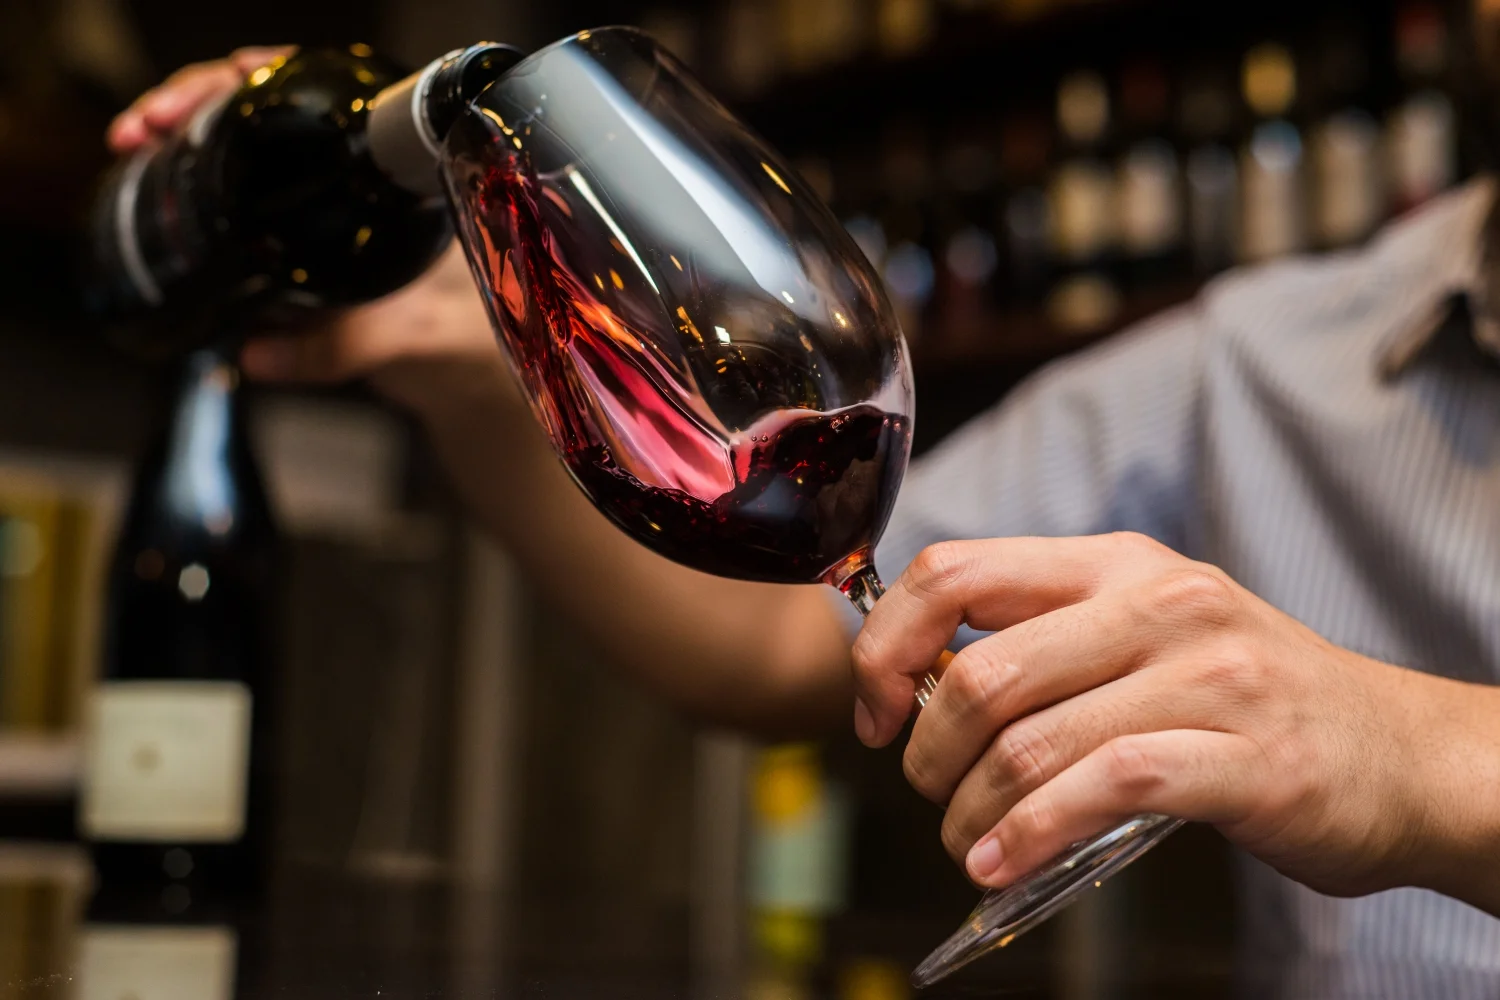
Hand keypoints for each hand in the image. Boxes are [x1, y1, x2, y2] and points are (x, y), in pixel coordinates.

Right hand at [107, 48, 518, 423]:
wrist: (458, 368)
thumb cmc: (461, 336)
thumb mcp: (410, 335)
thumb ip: (344, 346)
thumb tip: (255, 353)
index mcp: (398, 168)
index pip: (329, 93)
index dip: (266, 79)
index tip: (223, 84)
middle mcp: (358, 170)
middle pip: (270, 107)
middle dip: (201, 102)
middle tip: (152, 123)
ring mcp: (324, 197)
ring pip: (246, 143)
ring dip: (185, 134)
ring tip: (136, 141)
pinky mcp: (298, 231)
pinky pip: (238, 191)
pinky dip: (193, 180)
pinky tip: (150, 177)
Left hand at [850, 533, 1499, 907]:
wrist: (1400, 755)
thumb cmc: (1249, 701)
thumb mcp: (1145, 635)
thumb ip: (1046, 643)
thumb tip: (917, 682)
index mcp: (1116, 565)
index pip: (957, 571)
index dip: (886, 645)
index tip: (874, 710)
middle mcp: (1158, 602)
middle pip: (980, 669)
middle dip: (925, 750)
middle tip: (928, 792)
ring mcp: (1206, 676)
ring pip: (1030, 739)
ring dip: (970, 810)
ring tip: (966, 844)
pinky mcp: (1243, 756)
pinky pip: (1101, 789)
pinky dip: (1030, 836)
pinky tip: (1003, 864)